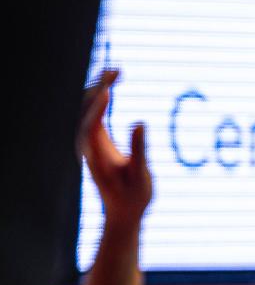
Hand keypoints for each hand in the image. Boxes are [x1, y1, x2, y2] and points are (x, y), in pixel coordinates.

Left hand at [78, 70, 150, 239]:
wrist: (123, 213)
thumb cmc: (133, 197)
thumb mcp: (140, 175)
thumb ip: (139, 149)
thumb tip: (140, 123)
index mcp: (95, 153)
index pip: (91, 122)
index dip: (98, 104)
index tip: (110, 86)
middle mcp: (88, 146)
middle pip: (85, 110)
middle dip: (98, 88)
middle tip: (117, 70)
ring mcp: (90, 143)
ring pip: (87, 110)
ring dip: (99, 89)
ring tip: (116, 72)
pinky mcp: (96, 142)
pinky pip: (93, 114)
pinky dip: (101, 98)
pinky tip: (111, 87)